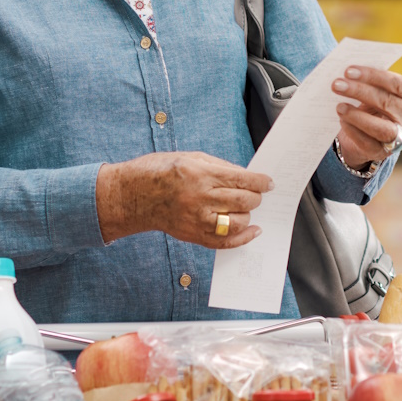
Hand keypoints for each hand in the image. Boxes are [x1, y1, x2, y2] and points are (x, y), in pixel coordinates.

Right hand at [95, 152, 271, 248]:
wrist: (132, 195)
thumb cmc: (160, 171)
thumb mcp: (191, 157)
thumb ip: (220, 167)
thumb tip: (245, 177)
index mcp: (201, 174)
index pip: (242, 180)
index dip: (261, 182)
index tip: (269, 183)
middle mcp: (200, 198)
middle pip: (243, 201)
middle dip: (256, 198)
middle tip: (258, 194)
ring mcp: (196, 219)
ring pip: (237, 223)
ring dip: (248, 216)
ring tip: (247, 209)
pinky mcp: (192, 235)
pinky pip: (224, 242)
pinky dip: (241, 238)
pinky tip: (251, 231)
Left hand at [333, 66, 401, 170]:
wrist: (369, 133)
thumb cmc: (372, 104)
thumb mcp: (375, 91)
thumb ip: (368, 82)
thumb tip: (347, 73)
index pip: (396, 83)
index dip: (373, 76)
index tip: (349, 71)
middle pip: (386, 102)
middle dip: (359, 92)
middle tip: (336, 85)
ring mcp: (398, 137)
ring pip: (381, 127)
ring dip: (357, 116)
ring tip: (339, 106)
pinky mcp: (382, 152)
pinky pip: (367, 142)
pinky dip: (353, 130)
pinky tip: (342, 120)